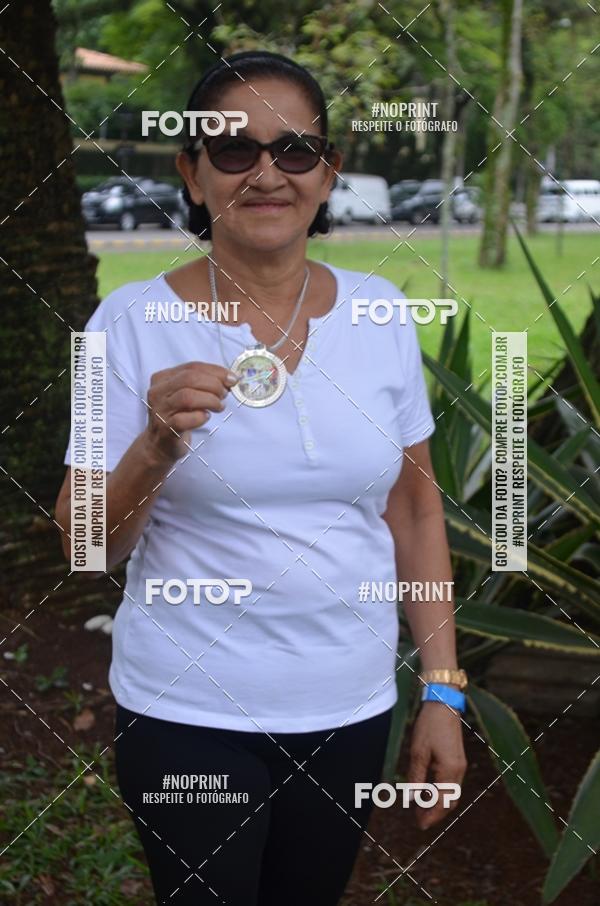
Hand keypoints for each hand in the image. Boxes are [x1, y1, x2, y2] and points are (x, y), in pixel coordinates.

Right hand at [143, 362, 238, 463]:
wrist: (160, 444)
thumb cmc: (177, 417)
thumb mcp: (186, 395)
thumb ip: (203, 384)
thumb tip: (229, 379)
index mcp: (162, 378)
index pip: (192, 367)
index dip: (215, 371)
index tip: (232, 379)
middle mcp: (157, 392)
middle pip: (189, 379)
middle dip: (214, 384)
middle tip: (224, 394)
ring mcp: (159, 411)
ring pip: (187, 397)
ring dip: (210, 400)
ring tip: (219, 406)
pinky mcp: (165, 429)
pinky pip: (183, 420)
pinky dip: (200, 417)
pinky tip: (206, 417)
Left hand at [407, 700, 466, 829]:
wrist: (444, 704)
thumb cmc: (429, 726)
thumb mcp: (418, 752)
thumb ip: (416, 777)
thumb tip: (412, 799)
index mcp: (450, 771)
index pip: (441, 802)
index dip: (431, 816)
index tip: (420, 825)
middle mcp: (459, 771)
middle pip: (450, 802)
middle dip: (435, 813)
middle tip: (419, 820)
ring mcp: (460, 765)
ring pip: (452, 794)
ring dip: (438, 803)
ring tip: (421, 808)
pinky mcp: (457, 760)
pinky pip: (451, 783)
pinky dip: (441, 792)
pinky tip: (428, 791)